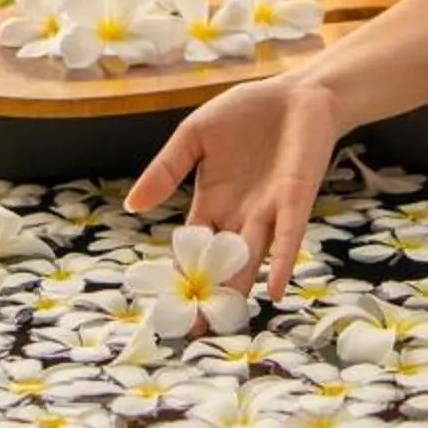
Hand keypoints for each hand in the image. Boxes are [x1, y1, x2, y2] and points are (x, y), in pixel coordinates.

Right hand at [124, 75, 342, 301]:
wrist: (295, 93)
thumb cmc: (245, 113)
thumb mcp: (194, 136)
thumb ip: (166, 169)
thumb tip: (131, 205)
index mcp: (212, 204)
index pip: (191, 249)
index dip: (179, 275)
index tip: (164, 307)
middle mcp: (239, 217)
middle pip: (220, 265)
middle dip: (208, 296)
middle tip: (193, 333)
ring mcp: (268, 212)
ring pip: (250, 258)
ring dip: (239, 288)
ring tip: (226, 320)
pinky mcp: (295, 201)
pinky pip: (288, 238)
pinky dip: (281, 263)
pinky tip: (273, 291)